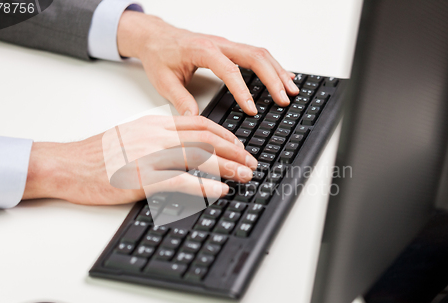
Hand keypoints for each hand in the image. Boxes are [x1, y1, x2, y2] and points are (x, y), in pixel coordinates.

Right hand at [22, 116, 256, 204]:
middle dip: (234, 151)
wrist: (66, 164)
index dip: (225, 135)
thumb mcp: (130, 136)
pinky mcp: (141, 178)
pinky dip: (204, 186)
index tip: (239, 146)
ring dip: (227, 167)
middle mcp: (156, 136)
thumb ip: (157, 139)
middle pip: (206, 139)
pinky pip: (181, 181)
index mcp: (154, 125)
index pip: (199, 124)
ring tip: (245, 175)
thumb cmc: (95, 155)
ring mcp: (149, 156)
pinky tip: (219, 191)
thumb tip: (182, 150)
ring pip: (199, 156)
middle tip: (251, 162)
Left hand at [117, 11, 298, 115]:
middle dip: (273, 79)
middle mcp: (219, 45)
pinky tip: (282, 76)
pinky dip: (272, 66)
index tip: (252, 109)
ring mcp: (226, 45)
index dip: (243, 91)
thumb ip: (180, 101)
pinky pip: (256, 54)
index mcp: (203, 51)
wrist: (156, 37)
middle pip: (255, 57)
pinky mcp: (229, 48)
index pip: (229, 70)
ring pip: (260, 54)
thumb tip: (195, 120)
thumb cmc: (160, 55)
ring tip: (292, 89)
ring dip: (278, 71)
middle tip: (284, 99)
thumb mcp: (164, 81)